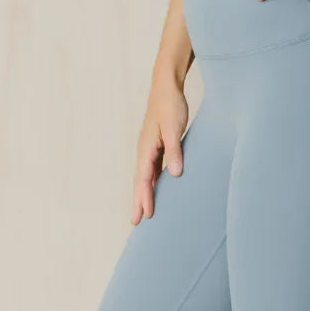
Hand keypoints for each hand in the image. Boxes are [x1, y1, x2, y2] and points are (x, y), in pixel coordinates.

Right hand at [131, 81, 188, 222]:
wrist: (166, 87)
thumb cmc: (171, 105)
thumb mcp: (174, 127)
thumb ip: (174, 151)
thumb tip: (174, 174)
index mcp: (146, 148)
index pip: (144, 178)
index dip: (145, 197)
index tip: (146, 215)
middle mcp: (143, 150)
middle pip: (140, 181)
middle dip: (138, 202)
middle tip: (135, 223)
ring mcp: (148, 148)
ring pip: (143, 177)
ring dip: (142, 194)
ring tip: (141, 212)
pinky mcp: (155, 146)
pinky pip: (150, 169)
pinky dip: (149, 183)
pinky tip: (153, 190)